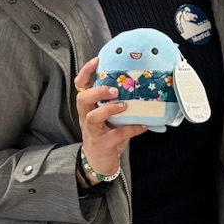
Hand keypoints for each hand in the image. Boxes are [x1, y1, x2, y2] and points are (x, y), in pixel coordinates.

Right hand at [74, 57, 138, 178]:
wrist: (99, 163)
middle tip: (113, 90)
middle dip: (97, 92)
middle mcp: (86, 118)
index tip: (97, 61)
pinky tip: (142, 126)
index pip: (81, 86)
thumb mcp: (109, 118)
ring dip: (108, 109)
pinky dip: (130, 129)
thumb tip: (139, 87)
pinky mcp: (102, 144)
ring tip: (124, 105)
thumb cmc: (106, 136)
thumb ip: (118, 104)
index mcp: (88, 108)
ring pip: (92, 117)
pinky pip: (115, 135)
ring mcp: (92, 131)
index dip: (86, 72)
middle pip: (82, 99)